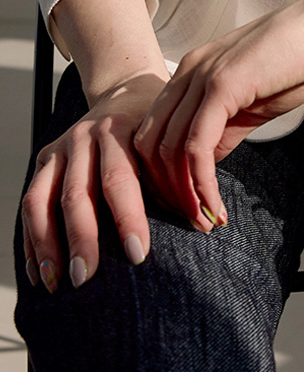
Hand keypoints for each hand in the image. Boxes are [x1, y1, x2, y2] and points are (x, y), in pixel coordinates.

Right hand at [22, 71, 167, 292]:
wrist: (126, 89)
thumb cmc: (154, 125)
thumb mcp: (167, 139)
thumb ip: (177, 178)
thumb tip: (204, 225)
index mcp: (119, 130)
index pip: (120, 178)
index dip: (128, 217)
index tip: (138, 254)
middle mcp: (84, 137)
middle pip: (77, 193)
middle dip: (82, 238)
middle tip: (87, 276)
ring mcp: (60, 148)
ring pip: (42, 199)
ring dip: (47, 244)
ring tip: (56, 282)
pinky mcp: (45, 160)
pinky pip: (31, 203)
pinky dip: (31, 240)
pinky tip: (38, 273)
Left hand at [135, 0, 303, 230]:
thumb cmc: (296, 60)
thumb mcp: (250, 102)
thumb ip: (223, 129)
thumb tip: (205, 165)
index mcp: (190, 72)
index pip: (153, 131)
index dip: (161, 174)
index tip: (184, 204)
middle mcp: (187, 72)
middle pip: (151, 143)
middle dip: (166, 190)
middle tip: (191, 220)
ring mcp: (202, 76)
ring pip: (169, 149)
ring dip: (184, 194)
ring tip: (204, 220)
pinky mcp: (222, 86)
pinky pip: (197, 146)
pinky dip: (201, 184)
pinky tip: (216, 204)